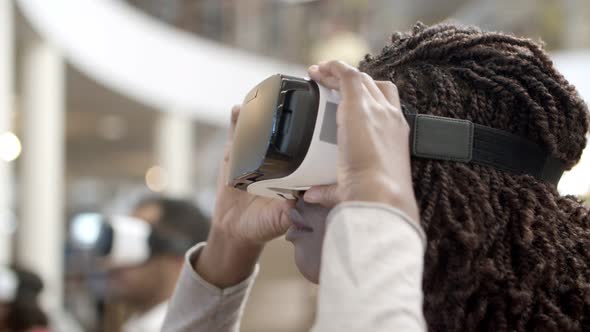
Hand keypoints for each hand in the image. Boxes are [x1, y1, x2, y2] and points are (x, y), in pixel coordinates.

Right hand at [196, 106, 294, 287]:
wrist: (235, 230)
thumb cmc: (262, 226)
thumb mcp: (279, 220)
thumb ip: (288, 213)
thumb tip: (298, 203)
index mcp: (292, 173)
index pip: (305, 148)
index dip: (311, 133)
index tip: (316, 116)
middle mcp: (275, 160)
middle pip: (282, 131)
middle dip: (285, 113)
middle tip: (290, 95)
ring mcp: (255, 155)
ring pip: (259, 128)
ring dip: (261, 112)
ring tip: (264, 95)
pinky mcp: (235, 156)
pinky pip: (234, 134)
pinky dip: (235, 121)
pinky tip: (236, 109)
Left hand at [304, 61, 418, 222]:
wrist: (380, 194)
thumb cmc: (373, 196)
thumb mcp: (352, 188)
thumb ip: (329, 189)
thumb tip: (310, 194)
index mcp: (396, 135)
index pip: (386, 104)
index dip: (369, 96)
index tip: (349, 98)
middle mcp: (390, 117)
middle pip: (372, 86)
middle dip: (352, 82)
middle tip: (329, 84)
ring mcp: (377, 108)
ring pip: (359, 78)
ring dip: (338, 74)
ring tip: (320, 74)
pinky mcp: (359, 104)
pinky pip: (347, 75)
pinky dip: (333, 68)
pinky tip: (319, 68)